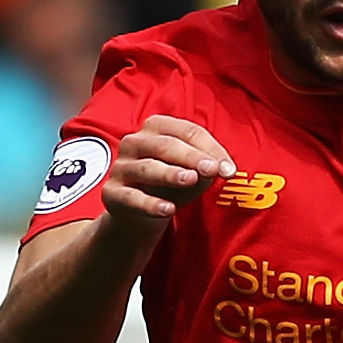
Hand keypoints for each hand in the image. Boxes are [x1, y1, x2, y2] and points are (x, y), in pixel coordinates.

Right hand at [105, 114, 230, 224]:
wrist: (140, 214)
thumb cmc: (170, 185)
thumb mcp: (192, 173)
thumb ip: (206, 168)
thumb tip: (221, 168)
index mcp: (156, 128)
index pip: (187, 131)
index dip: (211, 148)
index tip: (230, 170)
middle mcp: (134, 142)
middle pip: (166, 145)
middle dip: (192, 157)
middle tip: (212, 170)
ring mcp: (121, 167)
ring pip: (147, 168)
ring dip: (170, 174)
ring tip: (191, 180)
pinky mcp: (112, 193)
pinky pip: (132, 198)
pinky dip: (150, 204)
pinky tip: (169, 210)